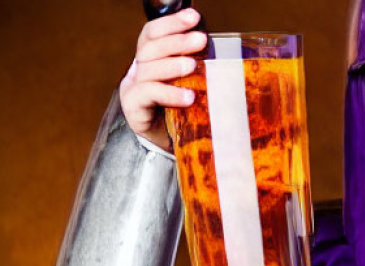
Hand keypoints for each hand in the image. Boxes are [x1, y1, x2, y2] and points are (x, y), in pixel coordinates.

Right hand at [119, 7, 206, 151]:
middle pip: (151, 48)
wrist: (175, 148)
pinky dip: (169, 94)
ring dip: (173, 65)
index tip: (194, 17)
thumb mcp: (195, 88)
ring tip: (193, 66)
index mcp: (151, 61)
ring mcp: (134, 89)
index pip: (154, 34)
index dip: (172, 23)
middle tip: (201, 39)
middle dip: (177, 41)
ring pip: (149, 69)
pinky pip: (149, 95)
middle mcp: (139, 71)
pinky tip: (188, 97)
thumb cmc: (187, 116)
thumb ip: (201, 71)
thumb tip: (229, 55)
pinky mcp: (134, 109)